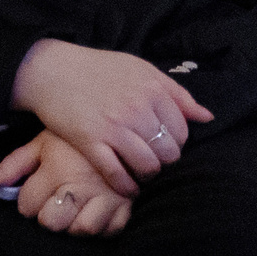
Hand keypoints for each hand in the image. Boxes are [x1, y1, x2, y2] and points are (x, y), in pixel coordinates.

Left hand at [0, 131, 132, 235]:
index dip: (26, 202)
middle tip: (51, 206)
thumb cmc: (75, 138)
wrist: (121, 128)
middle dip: (47, 218)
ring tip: (72, 212)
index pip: (27, 204)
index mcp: (56, 169)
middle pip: (52, 222)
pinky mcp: (127, 202)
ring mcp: (106, 195)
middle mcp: (80, 185)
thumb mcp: (42, 143)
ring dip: (73, 226)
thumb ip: (15, 164)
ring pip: (83, 229)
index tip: (34, 194)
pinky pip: (112, 230)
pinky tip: (93, 214)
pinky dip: (101, 228)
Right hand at [10, 40, 208, 193]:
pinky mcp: (89, 141)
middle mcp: (136, 108)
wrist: (49, 69)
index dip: (176, 143)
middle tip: (153, 160)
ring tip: (141, 173)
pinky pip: (116, 173)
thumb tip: (207, 117)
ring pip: (148, 166)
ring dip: (148, 175)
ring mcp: (113, 126)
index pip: (181, 131)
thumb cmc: (96, 68)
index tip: (164, 144)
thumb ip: (176, 93)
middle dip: (164, 161)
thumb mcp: (140, 69)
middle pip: (168, 152)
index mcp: (152, 89)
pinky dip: (126, 186)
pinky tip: (127, 187)